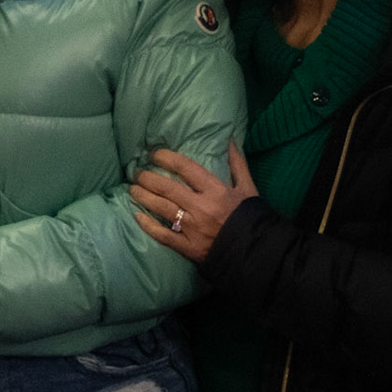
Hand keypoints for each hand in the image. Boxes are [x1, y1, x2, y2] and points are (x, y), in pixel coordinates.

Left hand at [130, 142, 257, 264]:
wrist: (258, 252)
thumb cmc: (251, 217)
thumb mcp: (248, 188)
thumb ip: (237, 164)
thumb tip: (229, 139)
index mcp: (216, 191)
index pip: (186, 168)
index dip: (166, 158)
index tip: (153, 154)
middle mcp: (201, 208)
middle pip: (167, 188)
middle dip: (148, 178)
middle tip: (137, 173)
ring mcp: (194, 228)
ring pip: (162, 208)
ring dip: (144, 197)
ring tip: (132, 189)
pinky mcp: (190, 247)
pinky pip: (164, 235)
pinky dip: (148, 226)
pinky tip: (137, 216)